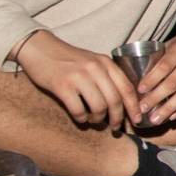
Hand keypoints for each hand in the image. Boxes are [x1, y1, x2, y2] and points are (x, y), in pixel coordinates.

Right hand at [16, 30, 139, 127]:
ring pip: (99, 107)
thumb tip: (122, 103)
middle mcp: (95, 69)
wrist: (38, 48)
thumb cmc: (67, 59)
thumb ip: (107, 76)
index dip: (134, 107)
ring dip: (98, 119)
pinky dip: (81, 118)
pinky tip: (80, 117)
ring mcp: (78, 76)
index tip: (137, 120)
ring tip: (94, 120)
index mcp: (106, 63)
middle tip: (115, 128)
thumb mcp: (92, 61)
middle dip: (117, 118)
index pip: (127, 88)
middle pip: (115, 100)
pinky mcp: (62, 85)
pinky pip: (78, 110)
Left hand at [138, 22, 175, 126]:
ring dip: (169, 109)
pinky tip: (172, 116)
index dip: (151, 80)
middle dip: (156, 99)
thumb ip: (160, 58)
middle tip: (143, 109)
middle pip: (173, 84)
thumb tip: (140, 77)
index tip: (139, 91)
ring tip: (156, 120)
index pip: (164, 67)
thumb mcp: (173, 43)